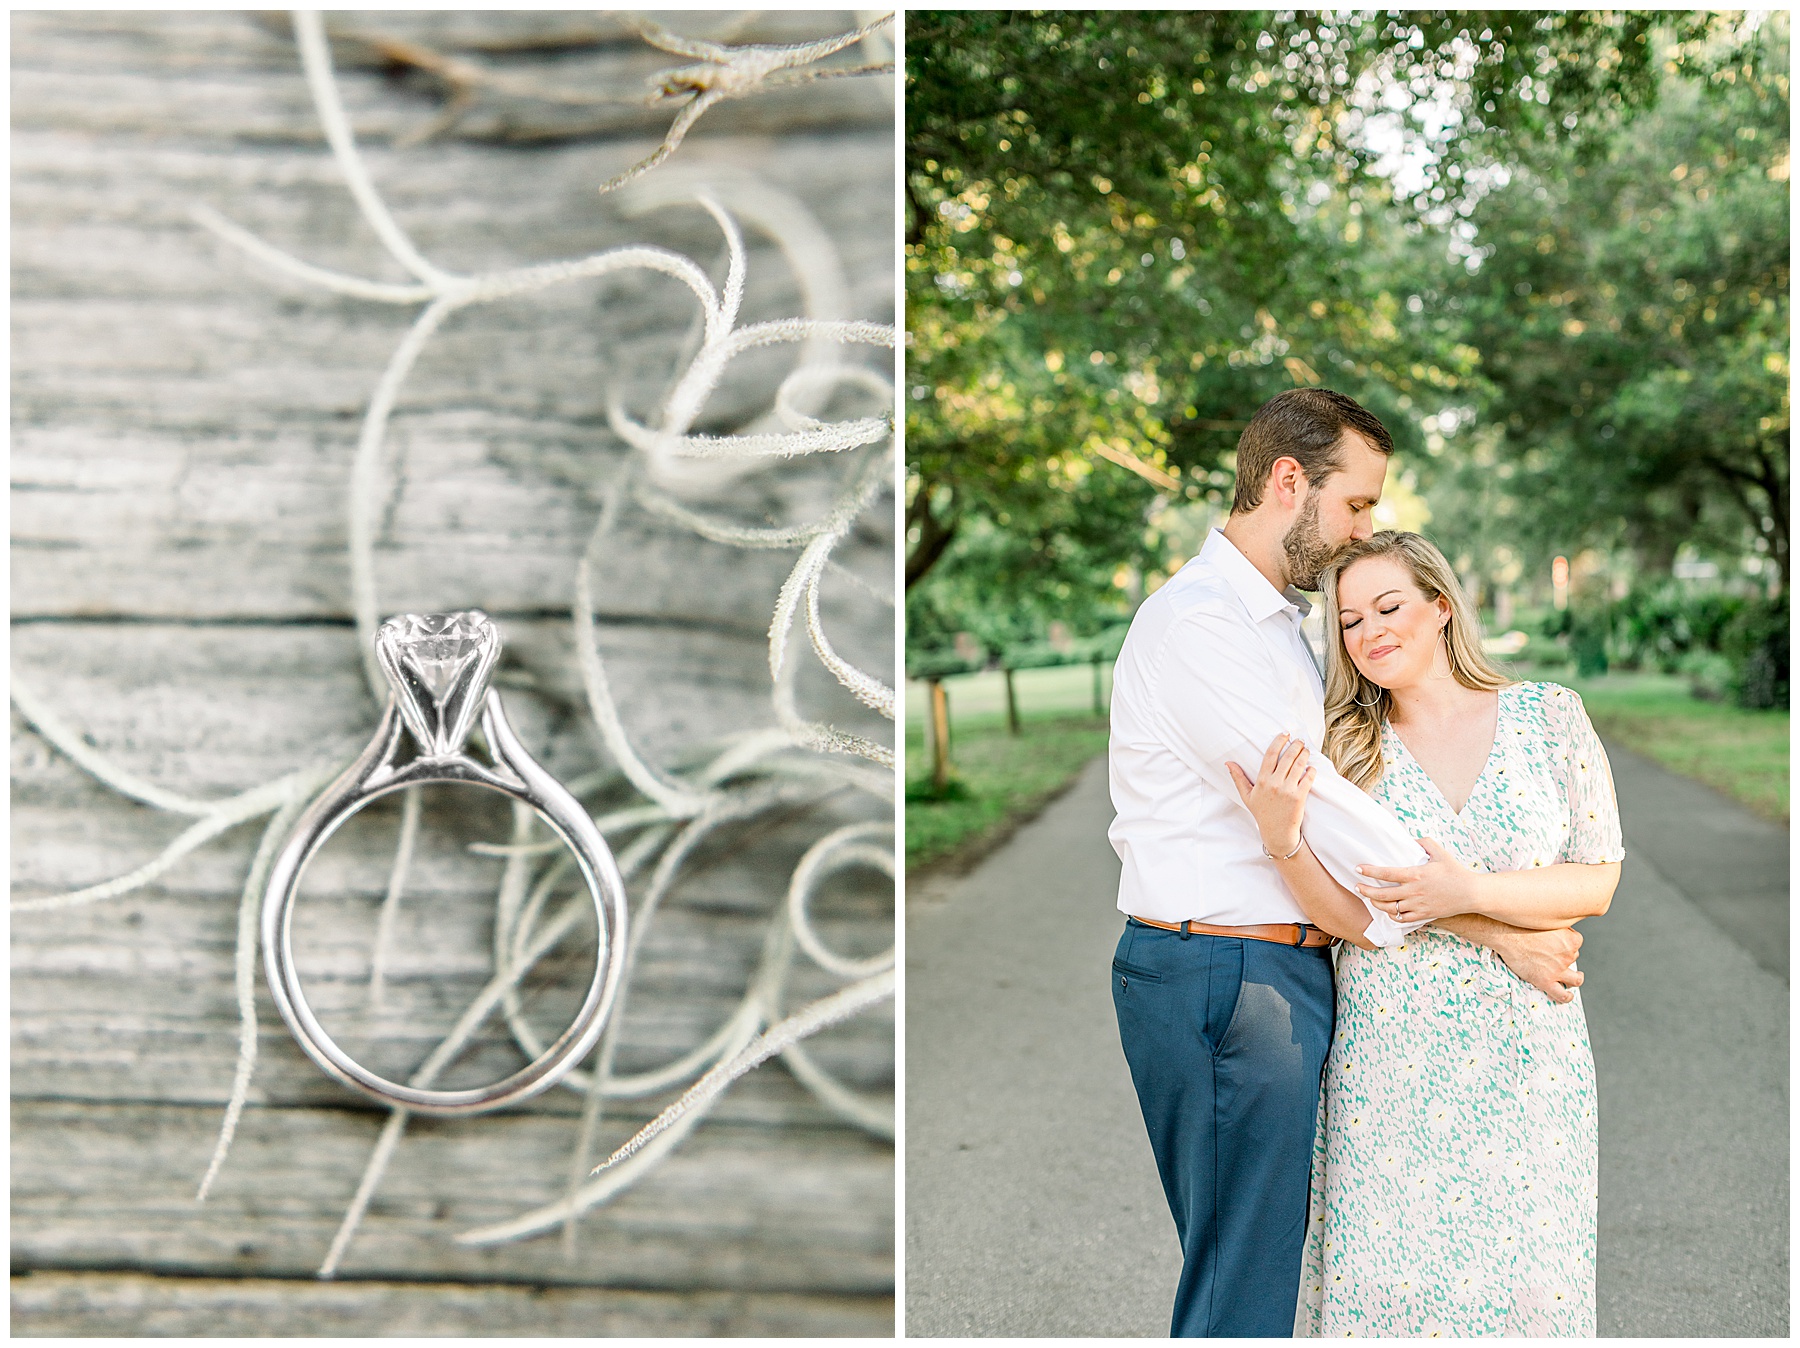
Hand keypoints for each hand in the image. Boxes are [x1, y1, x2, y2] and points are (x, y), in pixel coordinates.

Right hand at [1226, 733, 1313, 857]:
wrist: (1277, 833)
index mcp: (1261, 780)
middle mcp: (1274, 783)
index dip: (1279, 742)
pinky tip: (1311, 767)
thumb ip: (1238, 778)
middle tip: (1299, 740)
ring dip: (1304, 755)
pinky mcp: (1299, 797)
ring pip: (1298, 765)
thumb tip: (1228, 763)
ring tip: (1305, 750)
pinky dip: (1311, 771)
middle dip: (1295, 746)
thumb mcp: (1247, 796)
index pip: (1270, 755)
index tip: (1285, 735)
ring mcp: (1287, 790)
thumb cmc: (1262, 813)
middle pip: (1287, 757)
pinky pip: (1308, 779)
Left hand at [1356, 837, 1482, 923]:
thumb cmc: (1455, 872)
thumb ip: (1424, 843)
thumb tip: (1410, 840)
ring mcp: (1418, 905)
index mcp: (1415, 874)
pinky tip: (1387, 909)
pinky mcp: (1423, 915)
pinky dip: (1391, 915)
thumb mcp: (1440, 853)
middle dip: (1365, 891)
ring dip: (1376, 903)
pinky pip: (1401, 918)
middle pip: (1382, 894)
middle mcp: (1414, 891)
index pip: (1386, 873)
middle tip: (1357, 887)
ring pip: (1389, 908)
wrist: (1471, 893)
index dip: (1369, 871)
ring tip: (1370, 898)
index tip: (1358, 869)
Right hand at [1481, 924, 1583, 1003]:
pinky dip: (1566, 996)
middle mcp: (1568, 956)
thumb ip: (1558, 928)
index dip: (1568, 943)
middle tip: (1554, 954)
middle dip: (1566, 957)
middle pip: (1574, 957)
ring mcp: (1558, 970)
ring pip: (1576, 979)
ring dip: (1577, 978)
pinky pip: (1561, 994)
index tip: (1560, 942)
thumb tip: (1559, 931)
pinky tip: (1567, 995)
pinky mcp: (1545, 980)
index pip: (1577, 942)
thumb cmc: (1523, 926)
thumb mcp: (1547, 921)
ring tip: (1574, 977)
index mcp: (1571, 940)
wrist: (1507, 935)